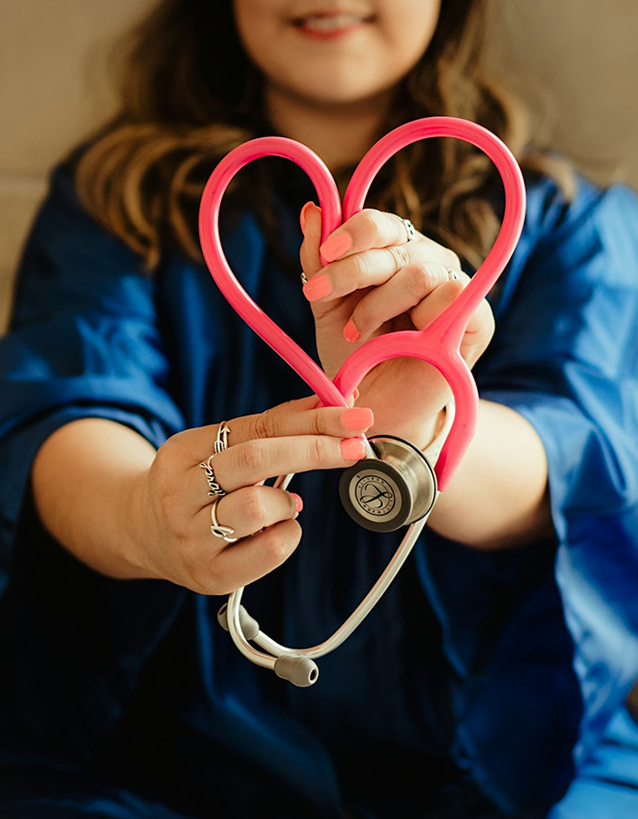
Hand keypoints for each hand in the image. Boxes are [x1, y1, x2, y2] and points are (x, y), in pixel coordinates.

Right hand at [132, 397, 373, 594]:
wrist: (143, 534)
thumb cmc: (198, 484)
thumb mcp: (219, 448)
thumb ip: (272, 428)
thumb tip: (334, 404)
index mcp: (182, 452)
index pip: (255, 427)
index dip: (310, 420)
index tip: (354, 416)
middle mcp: (179, 494)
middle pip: (254, 460)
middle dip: (314, 449)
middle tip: (355, 446)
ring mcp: (191, 538)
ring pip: (257, 508)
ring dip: (287, 502)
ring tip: (285, 503)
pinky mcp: (210, 575)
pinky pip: (268, 552)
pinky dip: (288, 534)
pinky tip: (278, 529)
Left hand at [299, 204, 494, 445]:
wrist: (377, 408)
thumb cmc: (356, 356)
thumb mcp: (327, 307)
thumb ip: (318, 261)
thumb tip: (312, 210)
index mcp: (394, 251)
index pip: (379, 223)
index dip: (352, 232)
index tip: (323, 255)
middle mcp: (427, 260)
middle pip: (395, 242)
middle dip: (351, 269)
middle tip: (319, 295)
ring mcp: (455, 286)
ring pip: (419, 272)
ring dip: (378, 304)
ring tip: (357, 333)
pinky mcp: (478, 317)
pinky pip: (453, 296)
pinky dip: (419, 318)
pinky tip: (402, 341)